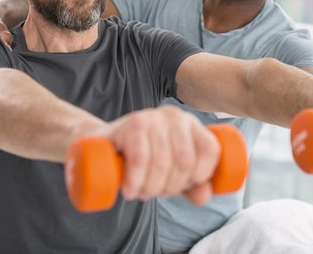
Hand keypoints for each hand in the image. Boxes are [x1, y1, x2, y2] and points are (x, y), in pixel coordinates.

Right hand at [94, 105, 220, 204]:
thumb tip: (205, 196)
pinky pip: (140, 158)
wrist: (101, 145)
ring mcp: (152, 118)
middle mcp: (175, 116)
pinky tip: (129, 190)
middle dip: (170, 188)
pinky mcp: (131, 125)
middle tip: (153, 193)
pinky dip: (136, 180)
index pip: (210, 150)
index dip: (201, 176)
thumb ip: (193, 185)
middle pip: (185, 161)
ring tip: (139, 192)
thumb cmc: (142, 158)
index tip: (183, 187)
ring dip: (150, 188)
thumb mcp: (171, 171)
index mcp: (191, 124)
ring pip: (162, 162)